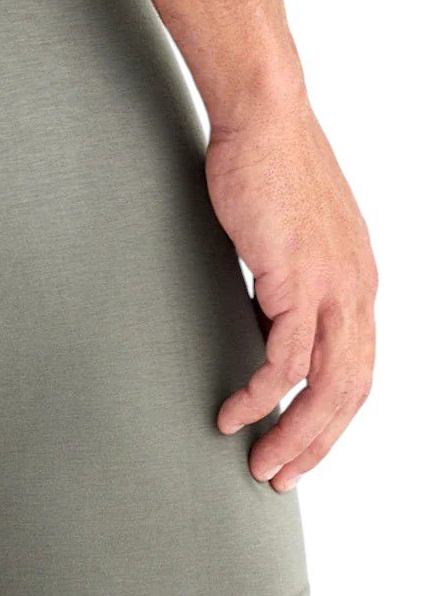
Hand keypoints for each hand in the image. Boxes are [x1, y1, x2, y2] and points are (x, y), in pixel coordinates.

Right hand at [207, 102, 375, 490]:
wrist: (266, 118)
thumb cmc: (268, 165)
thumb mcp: (289, 234)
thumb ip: (289, 277)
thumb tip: (263, 313)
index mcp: (360, 282)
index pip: (357, 369)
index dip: (331, 418)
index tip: (298, 446)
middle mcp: (358, 291)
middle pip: (351, 391)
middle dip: (317, 443)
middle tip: (280, 477)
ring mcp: (335, 287)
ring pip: (327, 386)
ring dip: (293, 433)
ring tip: (260, 463)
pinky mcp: (299, 281)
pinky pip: (285, 359)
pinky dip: (262, 395)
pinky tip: (235, 412)